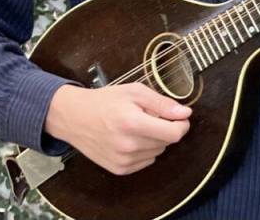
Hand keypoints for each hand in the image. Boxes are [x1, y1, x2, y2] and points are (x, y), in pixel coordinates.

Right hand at [44, 83, 190, 174]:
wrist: (74, 117)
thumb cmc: (105, 101)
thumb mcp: (135, 92)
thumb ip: (163, 103)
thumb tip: (185, 114)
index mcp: (133, 123)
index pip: (174, 134)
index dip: (182, 124)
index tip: (180, 116)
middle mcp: (127, 145)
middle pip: (167, 142)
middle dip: (165, 128)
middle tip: (150, 116)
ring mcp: (122, 160)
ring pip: (158, 151)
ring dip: (154, 139)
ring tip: (137, 126)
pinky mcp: (118, 169)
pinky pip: (146, 161)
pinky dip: (144, 150)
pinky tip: (131, 138)